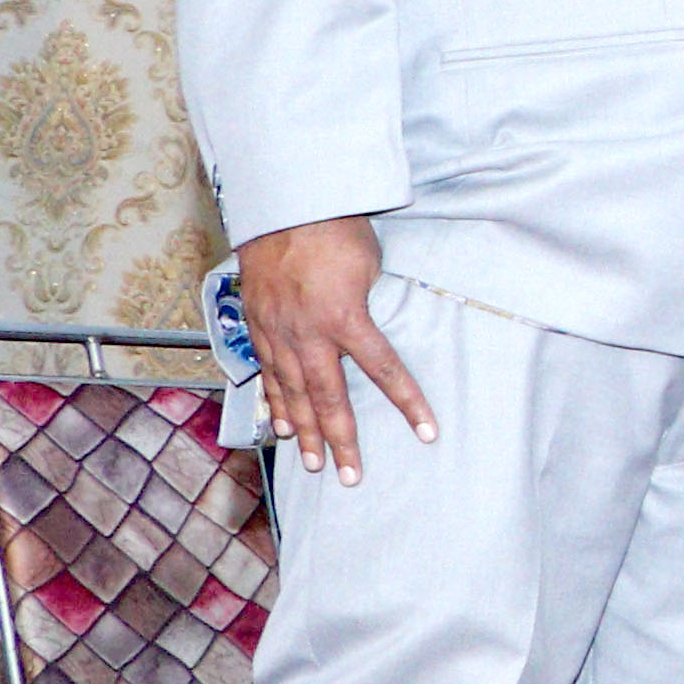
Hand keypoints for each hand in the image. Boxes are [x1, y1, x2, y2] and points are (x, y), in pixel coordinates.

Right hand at [233, 215, 432, 486]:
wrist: (283, 206)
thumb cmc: (336, 230)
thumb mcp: (371, 267)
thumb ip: (372, 305)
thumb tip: (374, 333)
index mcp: (344, 318)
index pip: (383, 370)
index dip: (407, 403)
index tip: (426, 433)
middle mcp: (307, 334)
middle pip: (328, 398)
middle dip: (341, 440)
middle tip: (352, 477)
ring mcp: (277, 332)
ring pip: (293, 393)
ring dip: (305, 432)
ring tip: (314, 465)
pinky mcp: (257, 326)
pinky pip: (267, 373)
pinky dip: (274, 403)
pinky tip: (280, 427)